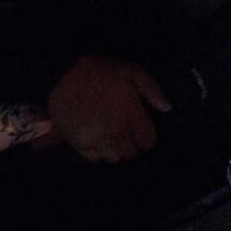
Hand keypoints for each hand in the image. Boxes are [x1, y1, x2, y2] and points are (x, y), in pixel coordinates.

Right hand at [46, 55, 170, 163]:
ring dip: (115, 150)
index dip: (146, 137)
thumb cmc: (102, 71)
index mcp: (130, 114)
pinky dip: (98, 153)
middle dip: (131, 144)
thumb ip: (152, 90)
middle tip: (127, 132)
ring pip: (113, 158)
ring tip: (112, 136)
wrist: (62, 73)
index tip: (142, 130)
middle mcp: (114, 131)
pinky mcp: (76, 142)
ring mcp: (95, 138)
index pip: (148, 142)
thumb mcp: (132, 71)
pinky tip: (98, 140)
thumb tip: (167, 108)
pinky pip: (93, 159)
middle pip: (130, 153)